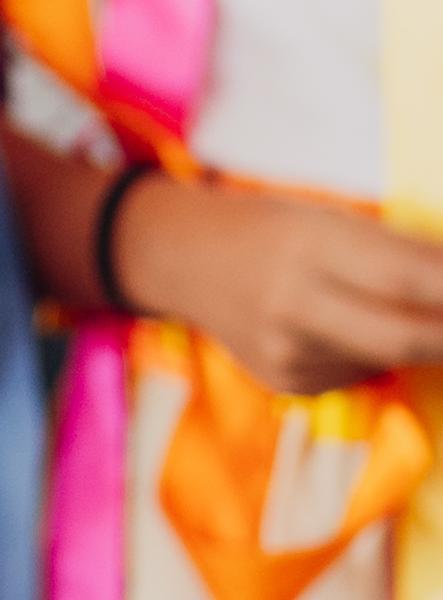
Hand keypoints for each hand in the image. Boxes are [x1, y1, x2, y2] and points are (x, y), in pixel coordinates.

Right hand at [103, 164, 442, 398]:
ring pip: (387, 359)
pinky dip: (373, 352)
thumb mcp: (327, 218)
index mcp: (307, 242)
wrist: (181, 259)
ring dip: (417, 342)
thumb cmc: (269, 227)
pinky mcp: (287, 382)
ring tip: (405, 314)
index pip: (404, 276)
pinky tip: (346, 327)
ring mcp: (287, 351)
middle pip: (405, 337)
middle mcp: (294, 301)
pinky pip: (357, 373)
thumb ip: (394, 251)